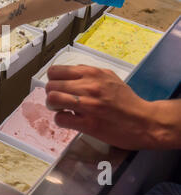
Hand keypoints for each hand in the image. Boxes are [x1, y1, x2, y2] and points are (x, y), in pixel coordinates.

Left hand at [45, 65, 165, 149]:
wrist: (145, 121)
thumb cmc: (126, 100)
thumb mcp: (108, 77)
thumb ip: (88, 74)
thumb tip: (68, 74)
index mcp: (92, 73)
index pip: (55, 71)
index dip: (53, 80)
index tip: (59, 87)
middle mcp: (89, 86)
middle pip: (51, 85)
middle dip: (51, 94)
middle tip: (59, 101)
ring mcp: (88, 105)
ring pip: (52, 99)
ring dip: (53, 106)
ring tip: (61, 110)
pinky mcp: (89, 124)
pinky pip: (61, 119)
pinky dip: (61, 120)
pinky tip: (69, 121)